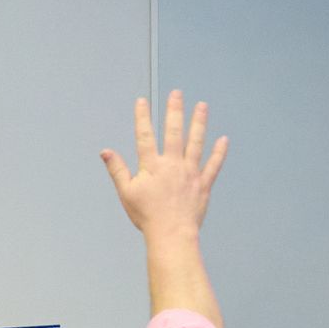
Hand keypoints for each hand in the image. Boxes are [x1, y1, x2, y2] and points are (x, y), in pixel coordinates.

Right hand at [100, 90, 227, 238]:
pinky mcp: (203, 183)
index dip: (143, 117)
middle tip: (177, 93)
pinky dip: (219, 152)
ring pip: (196, 142)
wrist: (171, 234)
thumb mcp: (126, 192)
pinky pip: (214, 165)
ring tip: (202, 106)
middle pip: (174, 132)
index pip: (145, 135)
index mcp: (152, 166)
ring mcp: (190, 172)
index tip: (143, 101)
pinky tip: (223, 139)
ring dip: (199, 123)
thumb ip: (117, 169)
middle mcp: (172, 164)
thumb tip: (105, 151)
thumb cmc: (147, 215)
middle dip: (174, 111)